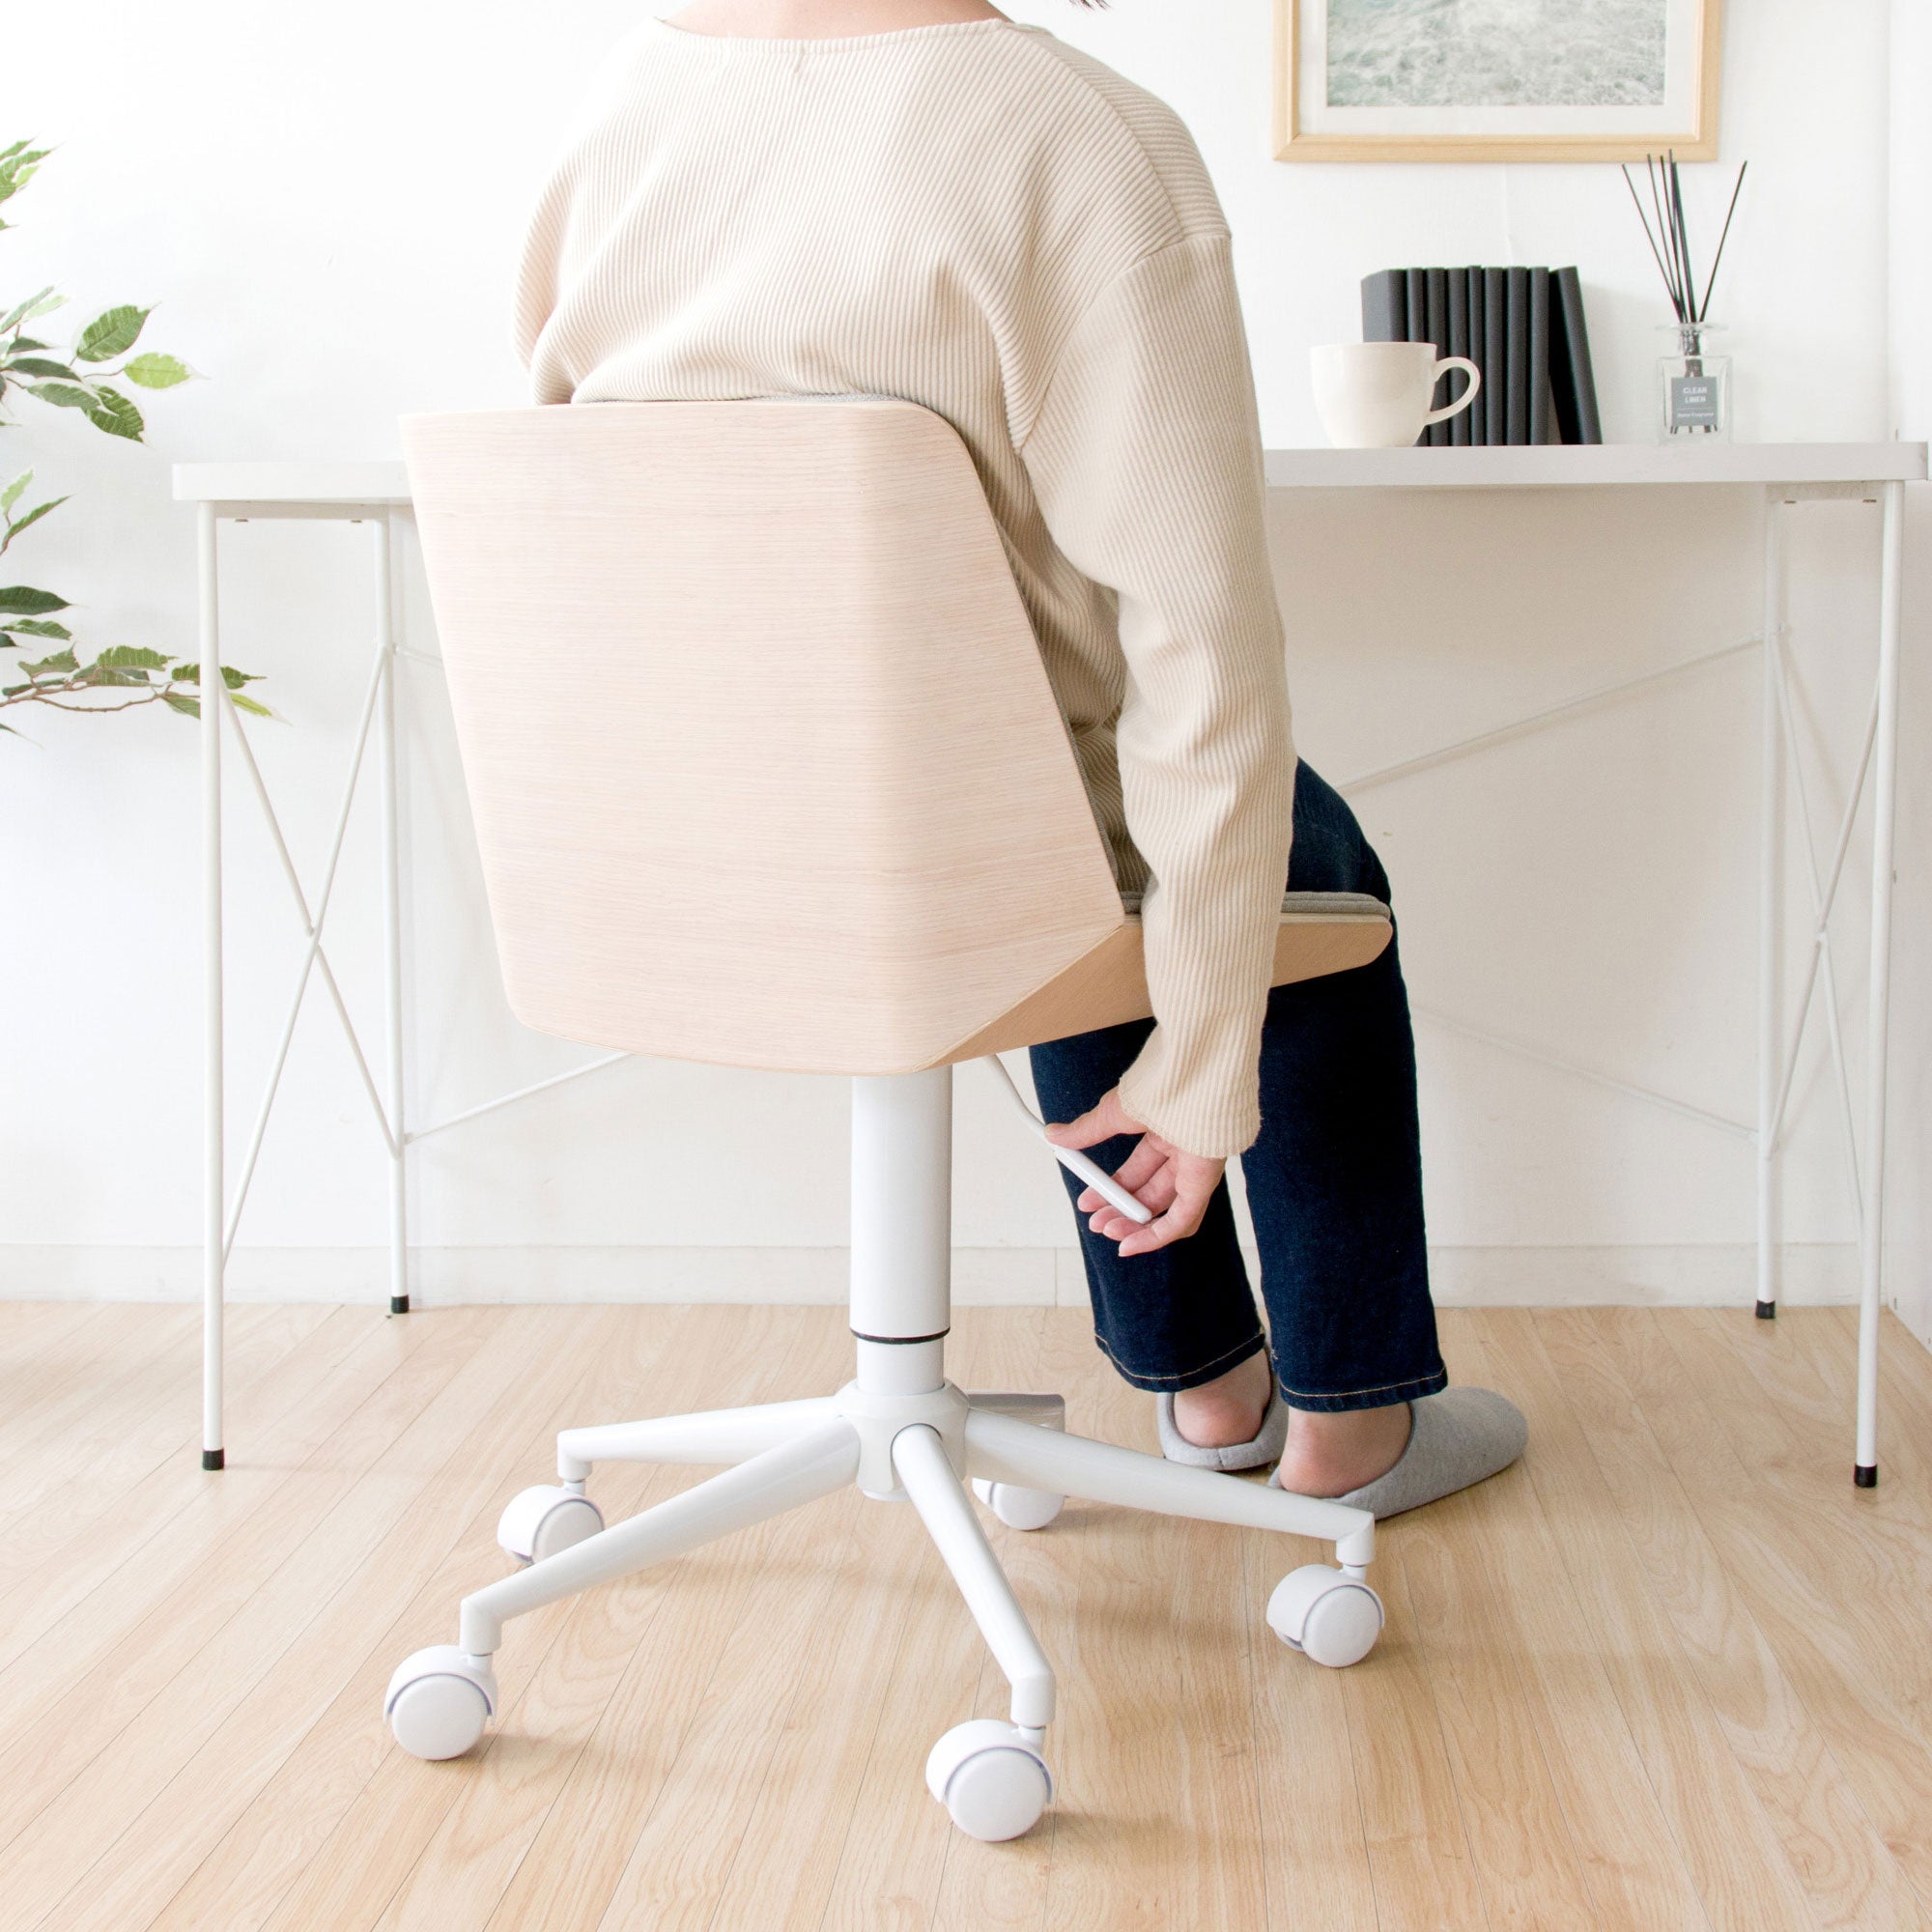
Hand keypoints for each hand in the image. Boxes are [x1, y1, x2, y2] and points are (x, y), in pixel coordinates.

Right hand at [1043, 1087, 1225, 1257]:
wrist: (1193, 1074)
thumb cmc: (1162, 1082)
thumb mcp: (1115, 1111)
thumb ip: (1086, 1130)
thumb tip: (1054, 1135)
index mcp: (1165, 1130)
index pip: (1138, 1169)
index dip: (1111, 1189)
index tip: (1087, 1202)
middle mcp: (1183, 1150)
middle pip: (1150, 1191)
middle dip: (1119, 1210)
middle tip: (1096, 1223)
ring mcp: (1196, 1165)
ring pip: (1166, 1208)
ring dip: (1135, 1225)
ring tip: (1109, 1231)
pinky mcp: (1206, 1179)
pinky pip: (1184, 1217)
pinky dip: (1157, 1235)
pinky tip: (1132, 1243)